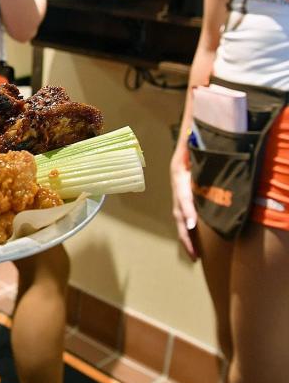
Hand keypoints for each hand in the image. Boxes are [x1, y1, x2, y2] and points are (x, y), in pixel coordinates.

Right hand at [170, 145, 198, 259]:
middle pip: (178, 212)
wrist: (192, 128)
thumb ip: (200, 153)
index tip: (193, 226)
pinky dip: (189, 225)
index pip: (182, 195)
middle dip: (185, 234)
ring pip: (179, 214)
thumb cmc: (196, 134)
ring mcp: (178, 187)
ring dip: (186, 234)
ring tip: (194, 253)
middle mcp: (176, 182)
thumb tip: (205, 163)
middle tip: (194, 254)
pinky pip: (184, 210)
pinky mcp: (184, 189)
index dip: (188, 210)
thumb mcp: (196, 142)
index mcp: (178, 172)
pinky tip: (195, 236)